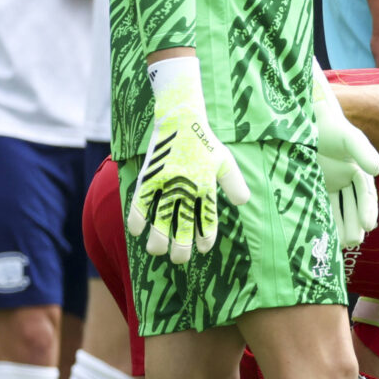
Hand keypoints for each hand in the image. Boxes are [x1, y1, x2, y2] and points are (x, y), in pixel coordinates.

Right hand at [126, 58, 250, 264]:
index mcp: (208, 185)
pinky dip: (137, 218)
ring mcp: (167, 183)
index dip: (206, 238)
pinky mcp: (149, 177)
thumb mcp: (225, 161)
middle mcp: (188, 188)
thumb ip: (234, 183)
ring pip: (161, 219)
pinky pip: (140, 202)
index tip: (204, 249)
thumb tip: (242, 204)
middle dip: (181, 247)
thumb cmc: (204, 142)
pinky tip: (136, 231)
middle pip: (183, 226)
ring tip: (157, 251)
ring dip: (158, 239)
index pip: (209, 220)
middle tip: (179, 259)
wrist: (181, 119)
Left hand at [313, 68, 378, 247]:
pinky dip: (323, 220)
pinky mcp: (312, 185)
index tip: (368, 226)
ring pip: (337, 209)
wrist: (304, 118)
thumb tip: (378, 170)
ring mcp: (329, 183)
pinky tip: (321, 234)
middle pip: (353, 206)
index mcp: (359, 170)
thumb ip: (362, 151)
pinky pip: (320, 205)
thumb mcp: (348, 136)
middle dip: (355, 223)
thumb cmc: (329, 125)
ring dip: (341, 225)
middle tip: (354, 242)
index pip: (366, 194)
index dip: (368, 210)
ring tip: (342, 244)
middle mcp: (346, 179)